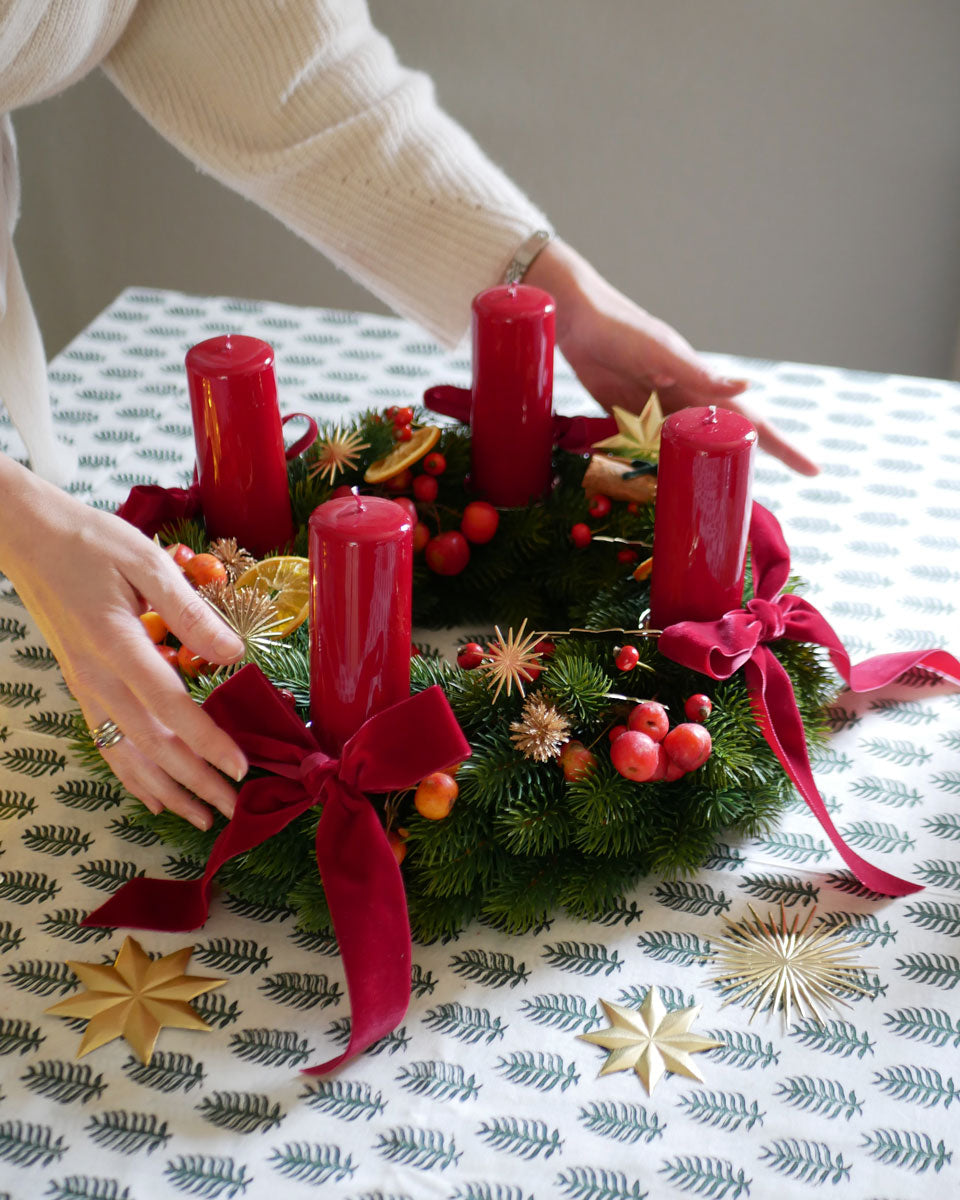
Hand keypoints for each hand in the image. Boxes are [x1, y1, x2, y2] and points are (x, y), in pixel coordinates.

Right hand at [0, 460, 246, 827]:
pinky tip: (152, 796)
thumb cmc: (92, 542)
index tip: (240, 766)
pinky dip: (132, 775)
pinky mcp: (81, 685)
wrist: (29, 536)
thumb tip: (233, 653)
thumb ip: (190, 612)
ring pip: (127, 754)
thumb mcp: (146, 562)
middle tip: (233, 808)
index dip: (208, 742)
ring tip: (201, 815)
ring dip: (167, 789)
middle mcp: (98, 677)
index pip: (172, 707)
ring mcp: (86, 686)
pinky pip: (107, 742)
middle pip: (152, 745)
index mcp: (118, 645)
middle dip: (195, 781)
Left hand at [525, 238, 818, 475]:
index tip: (814, 469)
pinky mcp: (625, 416)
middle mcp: (684, 401)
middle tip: (772, 495)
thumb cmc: (622, 330)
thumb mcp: (660, 352)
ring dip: (709, 469)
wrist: (575, 320)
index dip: (782, 446)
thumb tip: (749, 386)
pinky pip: (650, 448)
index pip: (751, 421)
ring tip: (728, 496)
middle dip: (752, 464)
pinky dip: (661, 466)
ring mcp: (656, 410)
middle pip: (727, 440)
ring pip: (691, 448)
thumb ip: (699, 372)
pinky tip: (665, 483)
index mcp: (700, 386)